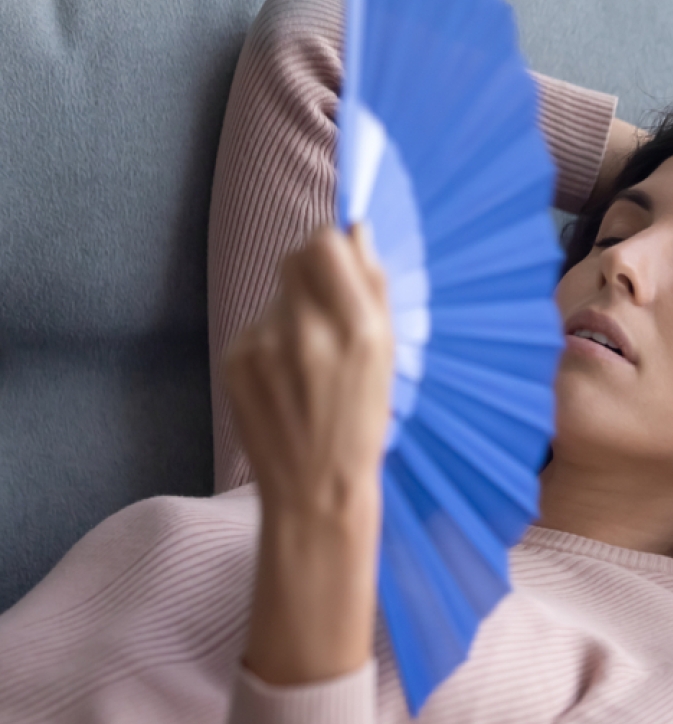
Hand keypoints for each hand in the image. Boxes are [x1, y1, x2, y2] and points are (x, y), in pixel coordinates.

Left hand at [224, 223, 392, 685]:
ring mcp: (263, 345)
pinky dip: (271, 341)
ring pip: (276, 294)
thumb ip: (373, 290)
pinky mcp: (234, 360)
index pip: (326, 242)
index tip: (341, 266)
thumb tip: (358, 233)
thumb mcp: (387, 359)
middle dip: (312, 274)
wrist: (315, 491)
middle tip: (327, 312)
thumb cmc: (361, 426)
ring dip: (292, 310)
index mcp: (357, 328)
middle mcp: (306, 330)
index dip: (333, 250)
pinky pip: (255, 325)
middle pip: (295, 257)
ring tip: (308, 359)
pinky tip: (286, 379)